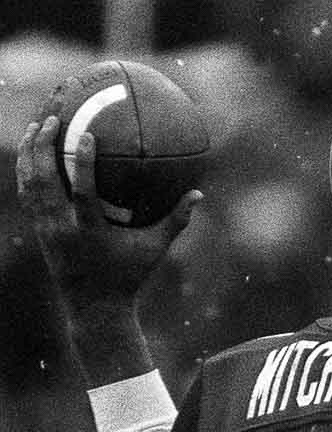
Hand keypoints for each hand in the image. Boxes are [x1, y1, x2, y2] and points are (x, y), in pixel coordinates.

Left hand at [16, 109, 200, 314]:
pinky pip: (26, 192)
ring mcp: (46, 228)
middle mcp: (62, 227)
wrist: (93, 306)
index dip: (80, 163)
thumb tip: (198, 194)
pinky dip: (26, 168)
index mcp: (90, 231)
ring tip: (37, 125)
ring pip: (29, 182)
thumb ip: (175, 221)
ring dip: (30, 151)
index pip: (81, 192)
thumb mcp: (155, 251)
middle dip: (44, 146)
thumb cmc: (129, 276)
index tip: (84, 135)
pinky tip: (31, 151)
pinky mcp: (38, 228)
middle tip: (52, 118)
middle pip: (45, 180)